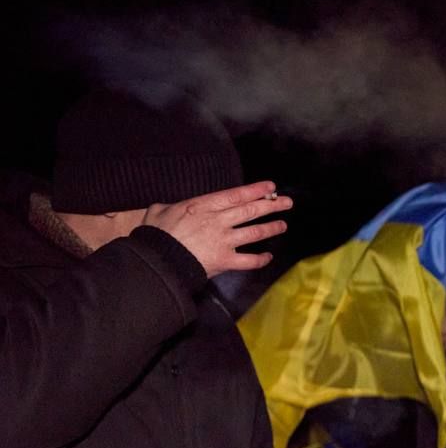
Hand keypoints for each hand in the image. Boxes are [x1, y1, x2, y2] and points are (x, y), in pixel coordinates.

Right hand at [142, 180, 291, 277]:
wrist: (158, 260)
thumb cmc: (156, 234)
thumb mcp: (159, 211)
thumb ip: (169, 207)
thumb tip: (169, 207)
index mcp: (204, 206)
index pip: (236, 195)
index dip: (256, 190)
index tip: (271, 187)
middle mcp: (218, 221)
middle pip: (251, 211)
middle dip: (272, 205)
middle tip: (287, 202)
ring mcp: (224, 241)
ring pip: (255, 233)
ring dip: (271, 228)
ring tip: (283, 225)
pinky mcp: (225, 261)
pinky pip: (249, 261)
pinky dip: (261, 259)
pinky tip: (269, 257)